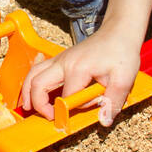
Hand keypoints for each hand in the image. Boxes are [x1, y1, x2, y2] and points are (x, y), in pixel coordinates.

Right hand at [19, 25, 142, 126]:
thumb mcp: (124, 78)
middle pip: (38, 83)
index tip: (75, 117)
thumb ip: (114, 101)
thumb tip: (104, 120)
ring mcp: (60, 59)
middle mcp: (64, 62)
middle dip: (38, 103)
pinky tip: (34, 93)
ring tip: (28, 107)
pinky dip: (33, 82)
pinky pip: (38, 69)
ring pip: (33, 74)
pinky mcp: (60, 58)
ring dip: (28, 92)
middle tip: (47, 117)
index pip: (67, 96)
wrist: (119, 31)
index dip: (72, 108)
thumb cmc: (121, 52)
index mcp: (78, 68)